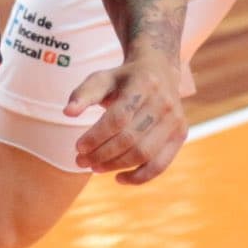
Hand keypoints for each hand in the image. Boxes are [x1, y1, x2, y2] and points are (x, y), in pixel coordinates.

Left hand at [65, 53, 185, 184]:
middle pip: (130, 138)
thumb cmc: (124, 78)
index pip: (118, 117)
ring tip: (94, 167)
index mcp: (144, 84)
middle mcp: (163, 102)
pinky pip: (160, 164)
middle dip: (102, 154)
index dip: (97, 135)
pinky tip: (119, 178)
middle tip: (81, 161)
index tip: (78, 146)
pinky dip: (140, 177)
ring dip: (116, 166)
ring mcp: (175, 120)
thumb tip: (68, 112)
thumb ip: (84, 93)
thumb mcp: (103, 78)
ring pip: (144, 154)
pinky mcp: (180, 134)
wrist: (159, 69)